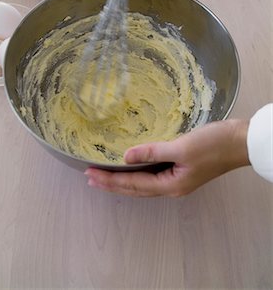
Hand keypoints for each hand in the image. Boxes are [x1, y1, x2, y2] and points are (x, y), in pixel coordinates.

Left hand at [85, 120, 249, 196]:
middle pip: (135, 188)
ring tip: (104, 176)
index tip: (90, 175)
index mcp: (171, 185)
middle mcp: (172, 187)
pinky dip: (137, 173)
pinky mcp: (181, 169)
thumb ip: (153, 152)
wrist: (240, 142)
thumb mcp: (181, 147)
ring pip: (143, 183)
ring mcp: (177, 179)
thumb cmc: (214, 145)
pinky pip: (152, 175)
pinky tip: (131, 167)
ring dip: (123, 180)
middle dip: (112, 183)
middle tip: (90, 178)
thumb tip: (126, 157)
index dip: (110, 180)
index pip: (133, 184)